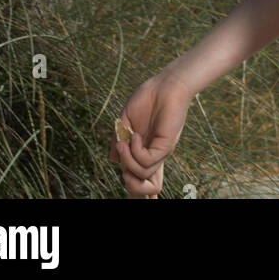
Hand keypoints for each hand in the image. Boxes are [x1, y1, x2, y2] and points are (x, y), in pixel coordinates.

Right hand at [109, 71, 192, 198]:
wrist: (165, 84)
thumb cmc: (147, 99)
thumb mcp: (125, 122)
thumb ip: (118, 141)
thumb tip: (112, 162)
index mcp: (145, 151)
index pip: (144, 179)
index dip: (138, 192)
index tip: (140, 196)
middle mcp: (154, 155)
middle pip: (146, 187)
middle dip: (130, 186)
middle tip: (122, 165)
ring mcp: (160, 151)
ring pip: (142, 175)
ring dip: (127, 161)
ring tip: (123, 142)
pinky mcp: (166, 145)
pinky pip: (147, 161)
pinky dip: (135, 151)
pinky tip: (135, 135)